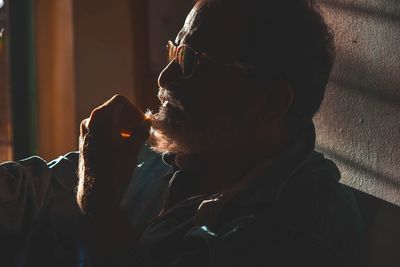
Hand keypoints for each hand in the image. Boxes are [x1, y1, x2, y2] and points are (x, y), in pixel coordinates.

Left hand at [77, 95, 149, 214]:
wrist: (97, 193)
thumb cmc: (116, 168)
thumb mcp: (134, 147)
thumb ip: (141, 131)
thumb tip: (146, 123)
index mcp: (100, 117)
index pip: (120, 102)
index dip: (134, 110)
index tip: (143, 123)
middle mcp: (89, 121)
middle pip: (112, 110)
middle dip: (129, 118)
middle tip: (141, 130)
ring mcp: (84, 132)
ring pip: (106, 121)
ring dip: (121, 126)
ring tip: (134, 139)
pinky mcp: (84, 143)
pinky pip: (100, 131)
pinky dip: (112, 133)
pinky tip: (122, 145)